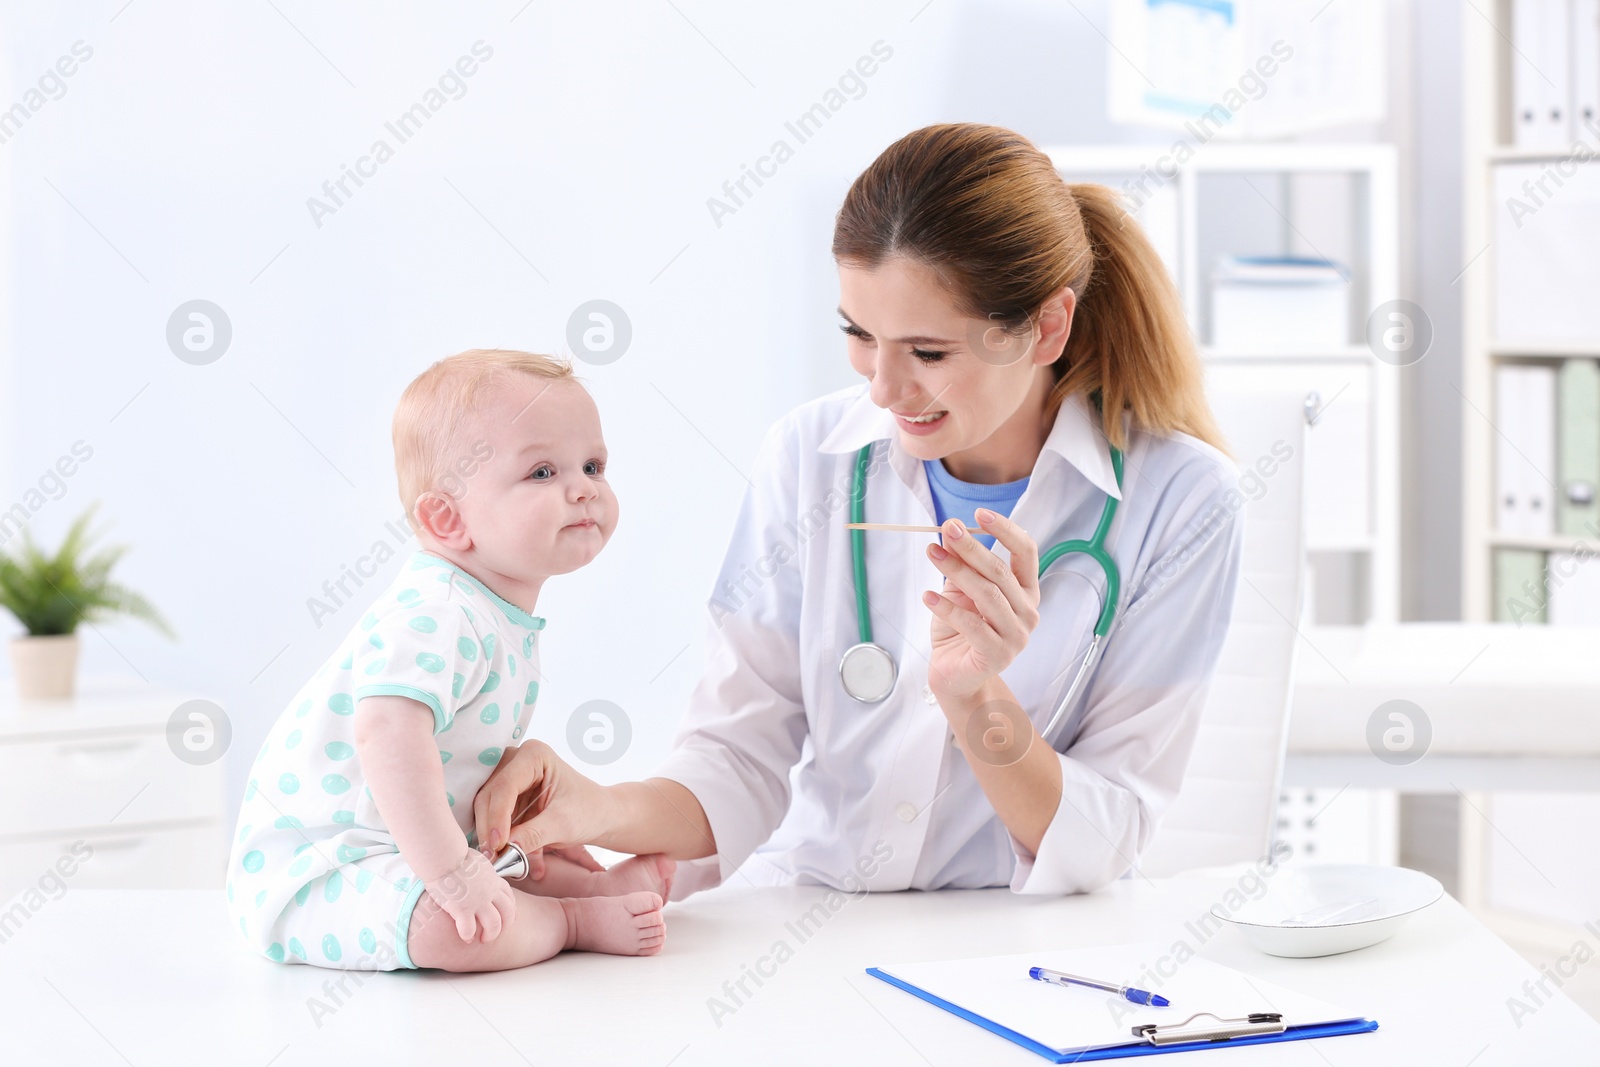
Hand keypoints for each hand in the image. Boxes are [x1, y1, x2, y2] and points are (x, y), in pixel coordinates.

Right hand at [423, 846, 515, 942]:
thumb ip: (479, 870)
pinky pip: (470, 929)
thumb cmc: (454, 854)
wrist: (444, 856)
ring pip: (494, 924)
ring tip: (482, 939)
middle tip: (493, 932)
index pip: (509, 897)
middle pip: (507, 913)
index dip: (510, 910)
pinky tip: (465, 938)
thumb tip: (474, 870)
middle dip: (504, 925)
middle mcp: (490, 891)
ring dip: (490, 934)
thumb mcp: (476, 860)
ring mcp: (478, 901)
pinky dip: (468, 936)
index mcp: (493, 879)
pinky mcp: (463, 909)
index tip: (506, 917)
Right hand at [473, 740, 608, 877]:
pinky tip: (505, 857)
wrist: (600, 815)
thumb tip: (505, 850)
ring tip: (499, 861)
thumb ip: (534, 835)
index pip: (506, 786)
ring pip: (486, 808)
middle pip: (490, 795)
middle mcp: (517, 760)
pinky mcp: (508, 796)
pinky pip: (493, 817)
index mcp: (535, 755)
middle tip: (493, 858)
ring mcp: (510, 777)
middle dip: (490, 828)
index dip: (497, 817)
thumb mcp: (563, 825)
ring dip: (490, 836)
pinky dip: (497, 838)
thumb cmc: (589, 811)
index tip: (497, 846)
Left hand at [922, 510, 1041, 700]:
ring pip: (987, 595)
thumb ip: (962, 564)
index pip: (1026, 552)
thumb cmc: (961, 629)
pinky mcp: (997, 655)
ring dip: (957, 571)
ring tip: (932, 553)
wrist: (957, 675)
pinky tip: (928, 596)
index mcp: (1027, 592)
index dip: (1006, 530)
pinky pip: (971, 625)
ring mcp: (1017, 636)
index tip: (979, 513)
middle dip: (972, 546)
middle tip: (947, 528)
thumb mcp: (961, 590)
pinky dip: (947, 608)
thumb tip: (950, 531)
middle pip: (1001, 571)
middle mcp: (1028, 612)